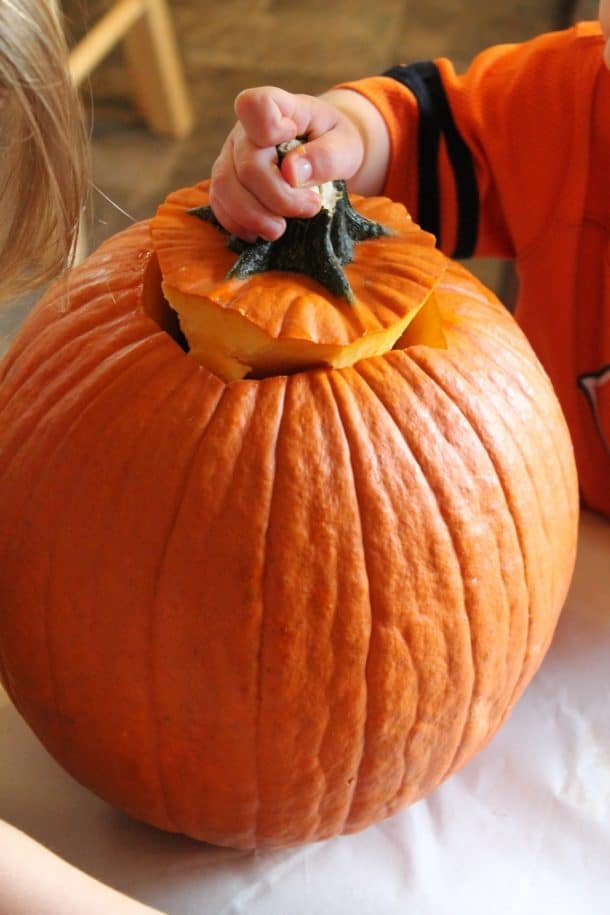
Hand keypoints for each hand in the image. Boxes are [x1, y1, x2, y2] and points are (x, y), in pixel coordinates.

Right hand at [208, 87, 364, 240]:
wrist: (325, 154)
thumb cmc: (335, 144)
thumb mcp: (346, 145)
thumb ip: (326, 156)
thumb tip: (292, 173)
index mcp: (279, 109)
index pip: (255, 105)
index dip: (269, 129)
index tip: (293, 141)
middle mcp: (246, 131)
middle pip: (247, 166)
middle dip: (279, 198)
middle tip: (310, 209)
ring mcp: (230, 157)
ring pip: (225, 188)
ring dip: (254, 217)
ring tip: (280, 230)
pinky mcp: (225, 184)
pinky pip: (219, 205)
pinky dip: (239, 225)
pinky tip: (261, 232)